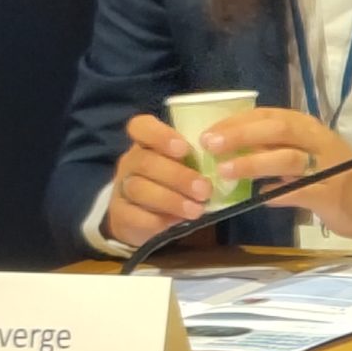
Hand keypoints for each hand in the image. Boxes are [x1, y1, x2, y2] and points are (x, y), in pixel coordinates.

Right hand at [103, 114, 214, 249]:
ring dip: (171, 200)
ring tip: (197, 210)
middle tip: (205, 190)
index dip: (160, 135)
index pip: (141, 127)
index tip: (184, 148)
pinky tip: (176, 223)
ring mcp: (122, 188)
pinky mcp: (120, 214)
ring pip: (139, 189)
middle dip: (178, 176)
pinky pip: (134, 215)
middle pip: (146, 162)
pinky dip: (157, 220)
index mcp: (147, 144)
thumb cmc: (173, 184)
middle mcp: (131, 162)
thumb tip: (231, 164)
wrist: (142, 218)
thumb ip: (199, 161)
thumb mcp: (184, 167)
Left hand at [195, 108, 351, 242]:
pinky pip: (303, 192)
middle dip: (242, 135)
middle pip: (279, 129)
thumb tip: (228, 151)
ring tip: (226, 172)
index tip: (207, 132)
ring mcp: (329, 168)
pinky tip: (260, 198)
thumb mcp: (308, 154)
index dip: (237, 122)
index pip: (270, 115)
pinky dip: (279, 194)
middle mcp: (320, 142)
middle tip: (210, 145)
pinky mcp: (334, 196)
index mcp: (310, 128)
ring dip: (255, 163)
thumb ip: (275, 150)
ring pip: (289, 158)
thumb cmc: (336, 175)